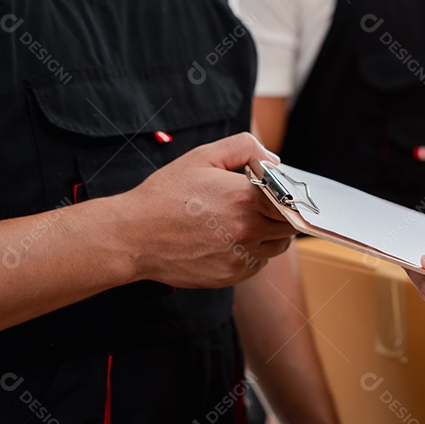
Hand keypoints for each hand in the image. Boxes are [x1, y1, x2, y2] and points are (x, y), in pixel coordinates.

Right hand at [116, 132, 293, 287]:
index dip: (289, 194)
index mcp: (246, 198)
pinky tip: (230, 240)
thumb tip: (273, 160)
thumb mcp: (203, 156)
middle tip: (263, 205)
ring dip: (270, 234)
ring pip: (276, 246)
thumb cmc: (165, 195)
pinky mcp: (231, 276)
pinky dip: (253, 253)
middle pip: (289, 225)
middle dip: (281, 213)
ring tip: (245, 222)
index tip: (279, 191)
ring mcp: (241, 256)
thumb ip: (244, 147)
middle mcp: (248, 230)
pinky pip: (258, 264)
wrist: (132, 235)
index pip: (292, 200)